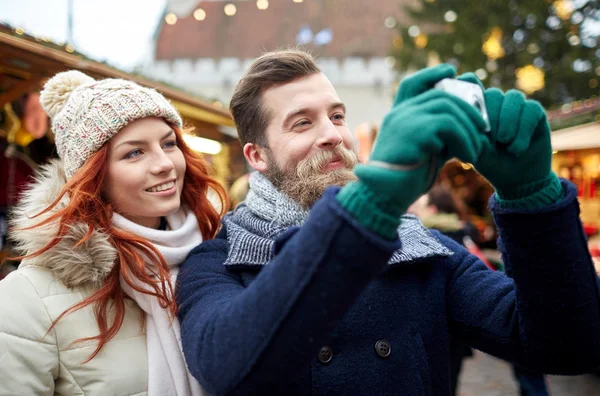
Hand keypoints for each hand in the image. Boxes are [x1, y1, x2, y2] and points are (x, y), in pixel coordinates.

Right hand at [337, 65, 487, 237]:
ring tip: (476, 150)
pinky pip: (449, 125)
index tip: (454, 73)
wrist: (384, 196)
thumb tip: (472, 125)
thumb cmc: (406, 177)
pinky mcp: (413, 131)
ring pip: (448, 108)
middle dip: (468, 108)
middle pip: (440, 94)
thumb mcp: (428, 151)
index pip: (413, 84)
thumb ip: (443, 135)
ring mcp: (404, 119)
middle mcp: (399, 113)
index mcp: (398, 116)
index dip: (433, 74)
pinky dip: (465, 140)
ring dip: (470, 129)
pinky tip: (468, 157)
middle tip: (484, 129)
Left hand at [457, 73, 552, 198]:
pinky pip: (530, 109)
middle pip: (492, 94)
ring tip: (504, 142)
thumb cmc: (489, 163)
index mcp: (478, 107)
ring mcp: (516, 106)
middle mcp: (497, 102)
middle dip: (491, 116)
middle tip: (491, 139)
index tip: (465, 104)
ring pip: (513, 98)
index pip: (471, 83)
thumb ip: (464, 132)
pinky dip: (522, 129)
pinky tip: (516, 148)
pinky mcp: (535, 112)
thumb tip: (453, 120)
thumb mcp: (472, 149)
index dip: (467, 85)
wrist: (516, 178)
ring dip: (507, 121)